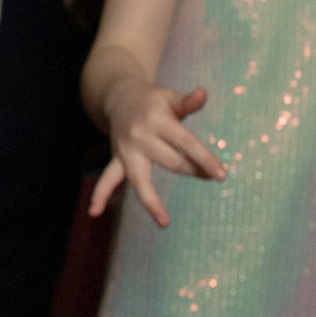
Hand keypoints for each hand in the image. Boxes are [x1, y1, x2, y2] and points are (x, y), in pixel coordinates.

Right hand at [88, 83, 223, 225]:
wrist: (121, 98)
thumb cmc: (154, 100)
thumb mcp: (171, 97)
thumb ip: (189, 101)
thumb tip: (204, 93)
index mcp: (157, 120)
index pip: (186, 143)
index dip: (205, 159)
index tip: (222, 175)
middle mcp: (140, 137)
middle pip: (170, 162)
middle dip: (193, 171)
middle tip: (210, 176)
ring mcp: (126, 150)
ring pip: (140, 179)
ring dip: (152, 202)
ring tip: (165, 222)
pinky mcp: (117, 159)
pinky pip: (108, 178)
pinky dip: (100, 194)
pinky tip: (93, 212)